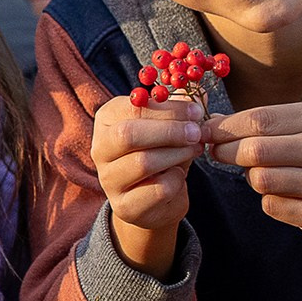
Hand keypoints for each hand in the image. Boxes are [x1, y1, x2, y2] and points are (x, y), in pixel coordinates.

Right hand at [92, 92, 203, 278]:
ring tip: (195, 150)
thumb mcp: (170, 128)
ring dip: (177, 154)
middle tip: (197, 132)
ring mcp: (108, 180)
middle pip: (129, 134)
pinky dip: (176, 180)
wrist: (156, 200)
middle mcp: (100, 148)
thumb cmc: (161, 154)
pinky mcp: (124, 206)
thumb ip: (182, 110)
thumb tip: (201, 94)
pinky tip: (180, 175)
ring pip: (143, 162)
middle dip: (170, 131)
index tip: (196, 110)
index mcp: (107, 120)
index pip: (133, 107)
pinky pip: (157, 189)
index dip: (168, 108)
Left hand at [205, 103, 301, 266]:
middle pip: (256, 150)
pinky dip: (266, 199)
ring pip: (260, 180)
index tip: (206, 132)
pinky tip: (279, 193)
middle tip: (215, 152)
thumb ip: (260, 122)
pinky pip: (271, 206)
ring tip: (257, 172)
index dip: (225, 128)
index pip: (259, 120)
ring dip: (249, 177)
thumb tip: (211, 123)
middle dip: (226, 152)